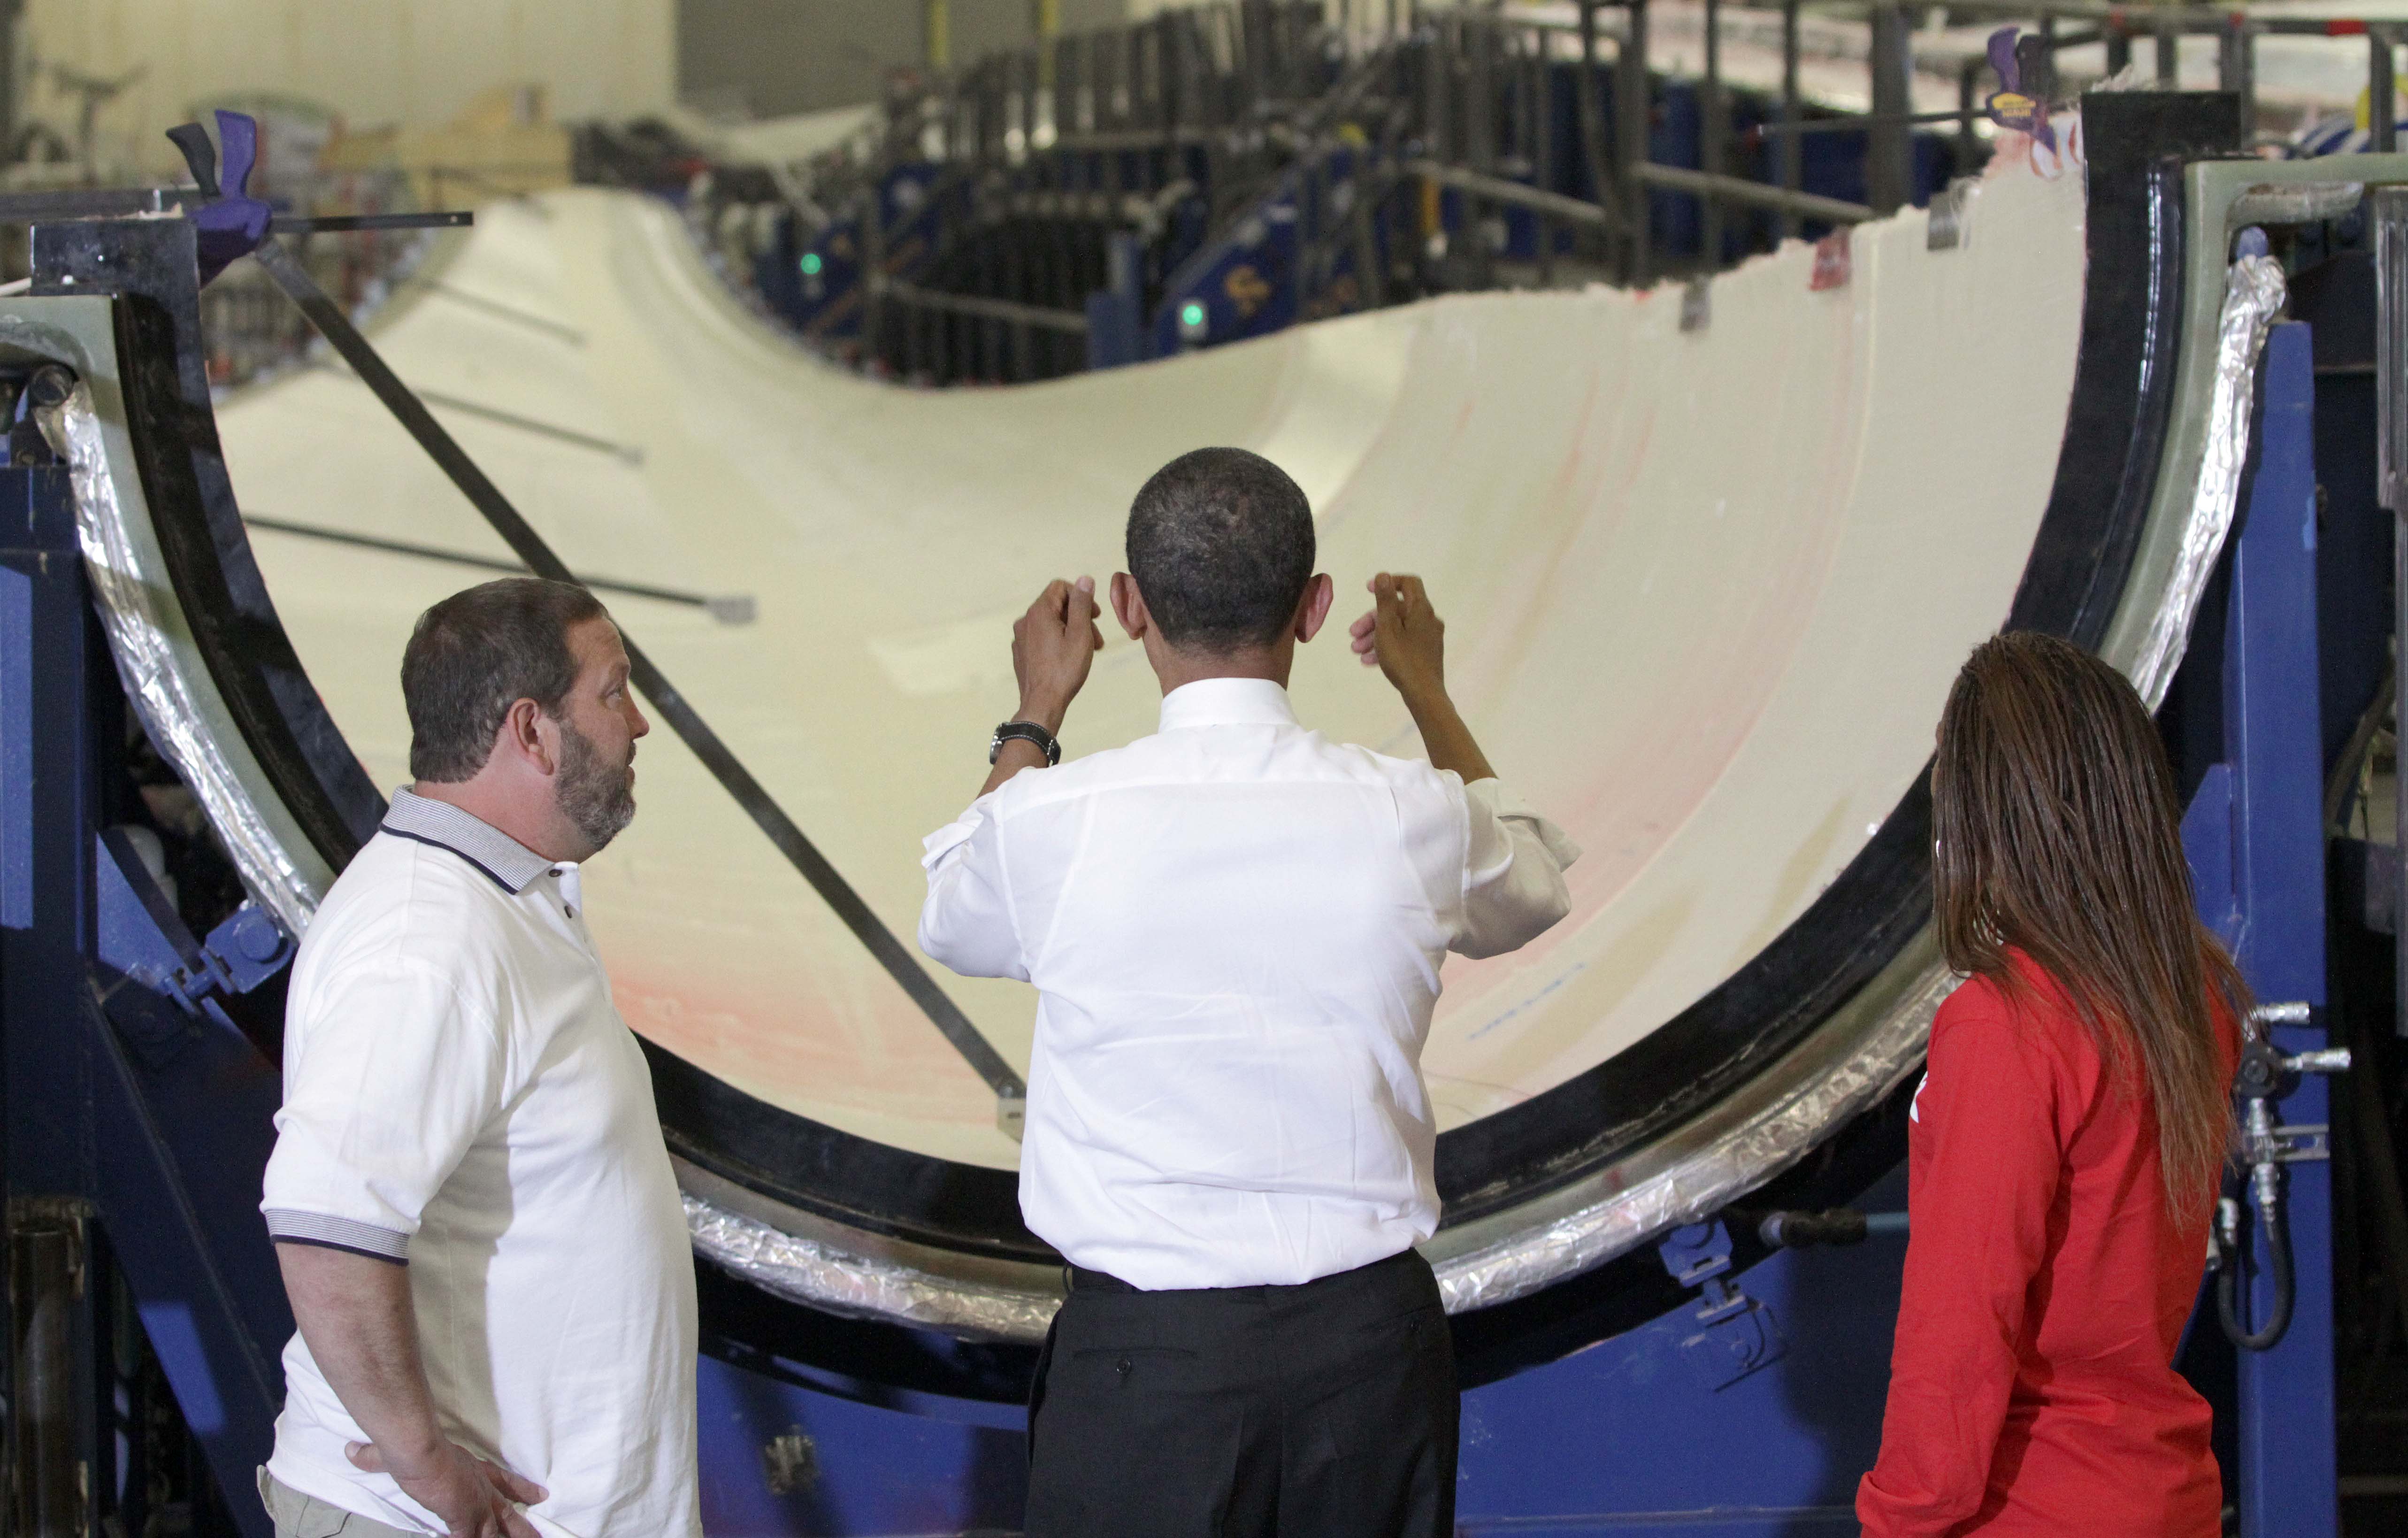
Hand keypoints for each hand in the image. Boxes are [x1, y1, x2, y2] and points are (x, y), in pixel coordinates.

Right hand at [348, 1438, 545, 1537]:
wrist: (417, 1448)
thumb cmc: (412, 1445)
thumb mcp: (395, 1452)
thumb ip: (375, 1456)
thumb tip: (354, 1451)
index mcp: (471, 1469)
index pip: (502, 1480)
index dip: (520, 1488)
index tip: (539, 1494)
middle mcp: (478, 1486)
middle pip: (507, 1511)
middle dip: (523, 1526)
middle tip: (540, 1536)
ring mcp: (473, 1503)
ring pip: (496, 1531)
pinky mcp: (464, 1518)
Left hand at [1010, 576, 1102, 732]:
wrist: (1042, 704)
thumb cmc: (1064, 670)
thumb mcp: (1080, 634)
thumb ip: (1082, 604)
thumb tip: (1084, 579)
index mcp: (1039, 612)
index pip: (1060, 587)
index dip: (1081, 597)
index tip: (1095, 615)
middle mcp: (1025, 620)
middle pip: (1057, 605)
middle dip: (1079, 617)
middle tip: (1097, 638)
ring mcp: (1021, 637)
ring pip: (1050, 622)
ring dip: (1071, 630)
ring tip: (1088, 650)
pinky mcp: (1021, 651)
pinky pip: (1042, 637)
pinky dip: (1058, 641)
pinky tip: (1069, 658)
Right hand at [1349, 572, 1446, 704]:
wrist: (1424, 694)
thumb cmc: (1403, 659)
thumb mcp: (1387, 627)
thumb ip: (1385, 600)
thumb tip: (1383, 575)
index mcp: (1420, 609)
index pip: (1408, 583)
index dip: (1388, 583)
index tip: (1368, 591)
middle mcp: (1428, 619)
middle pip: (1397, 610)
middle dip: (1372, 619)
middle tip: (1353, 633)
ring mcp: (1428, 637)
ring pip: (1398, 628)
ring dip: (1375, 636)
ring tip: (1357, 651)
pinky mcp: (1426, 653)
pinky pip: (1403, 643)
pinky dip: (1386, 647)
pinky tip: (1369, 661)